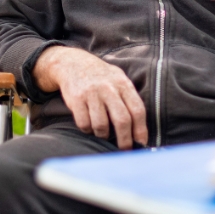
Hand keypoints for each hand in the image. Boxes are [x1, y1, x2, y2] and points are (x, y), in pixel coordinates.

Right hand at [33, 46, 147, 149]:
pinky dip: (87, 129)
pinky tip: (89, 124)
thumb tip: (140, 131)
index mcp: (123, 84)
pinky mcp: (76, 99)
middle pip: (122, 120)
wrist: (73, 63)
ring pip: (101, 125)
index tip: (141, 143)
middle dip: (125, 140)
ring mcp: (92, 93)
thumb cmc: (101, 77)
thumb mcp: (119, 80)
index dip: (141, 130)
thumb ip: (129, 100)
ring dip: (103, 135)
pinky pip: (84, 124)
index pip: (137, 110)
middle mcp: (108, 88)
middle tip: (125, 150)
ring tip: (103, 133)